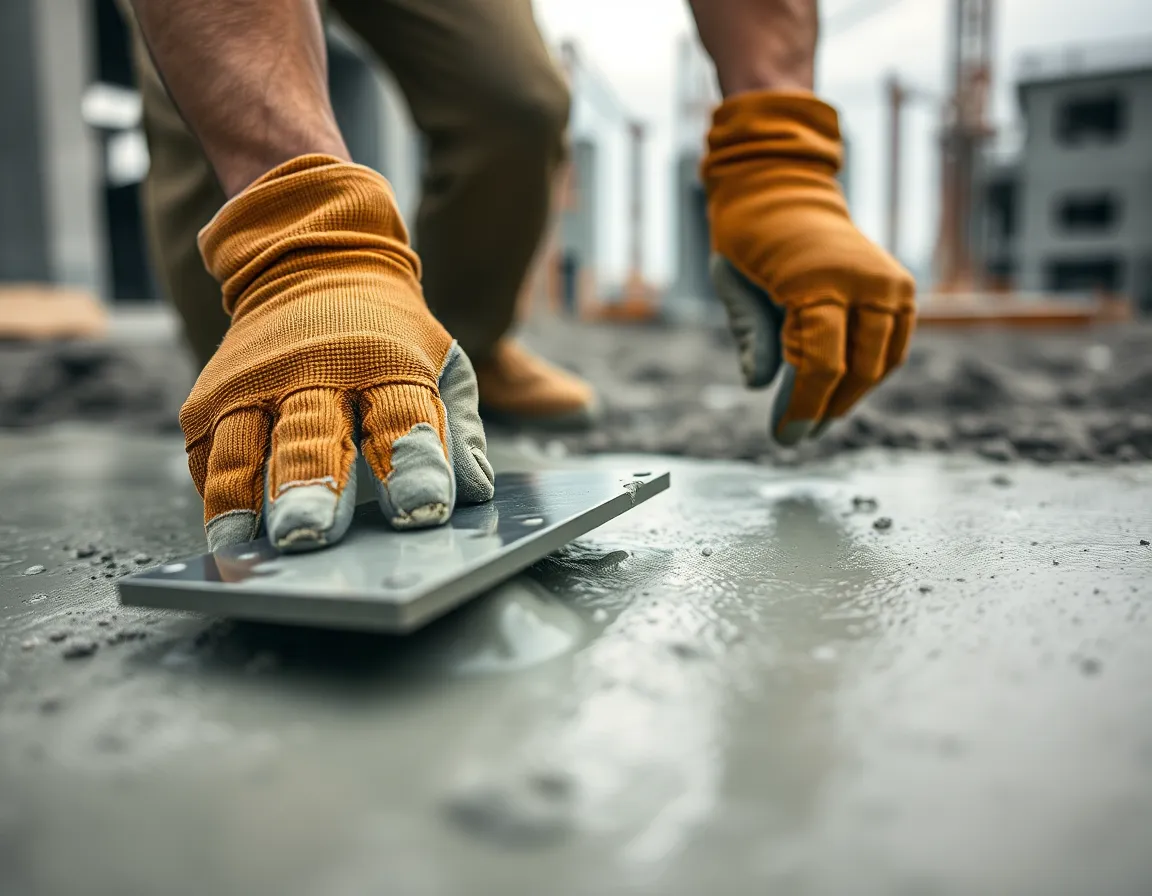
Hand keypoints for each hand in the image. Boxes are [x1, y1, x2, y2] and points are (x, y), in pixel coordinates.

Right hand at [180, 155, 493, 552]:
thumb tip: (474, 491)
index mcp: (385, 362)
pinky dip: (212, 492)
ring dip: (240, 498)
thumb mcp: (440, 364)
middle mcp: (315, 369)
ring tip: (240, 545)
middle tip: (310, 536)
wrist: (313, 264)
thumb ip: (457, 429)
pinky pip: (206, 453)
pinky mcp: (209, 397)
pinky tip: (220, 529)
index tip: (422, 511)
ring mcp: (254, 382)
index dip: (414, 466)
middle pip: (312, 435)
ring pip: (242, 446)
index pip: (403, 418)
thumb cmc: (389, 335)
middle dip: (311, 487)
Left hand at [702, 91, 915, 444]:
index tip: (784, 438)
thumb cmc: (748, 239)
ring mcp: (888, 282)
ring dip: (850, 396)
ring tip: (817, 415)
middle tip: (796, 435)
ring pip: (881, 363)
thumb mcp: (733, 285)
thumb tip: (760, 386)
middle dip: (824, 409)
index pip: (820, 366)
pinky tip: (841, 389)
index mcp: (816, 280)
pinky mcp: (901, 286)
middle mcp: (862, 281)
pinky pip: (895, 345)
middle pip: (856, 370)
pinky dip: (872, 371)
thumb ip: (751, 337)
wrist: (782, 187)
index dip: (803, 408)